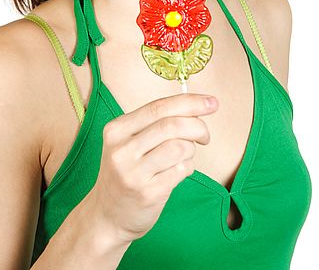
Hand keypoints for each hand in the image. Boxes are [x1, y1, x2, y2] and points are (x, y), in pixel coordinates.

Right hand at [86, 93, 217, 244]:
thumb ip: (156, 123)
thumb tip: (198, 105)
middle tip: (205, 136)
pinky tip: (179, 171)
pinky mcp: (147, 193)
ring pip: (179, 147)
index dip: (190, 102)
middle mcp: (122, 149)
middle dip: (198, 127)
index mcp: (117, 129)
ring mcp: (133, 173)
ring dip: (191, 149)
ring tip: (185, 156)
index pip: (159, 107)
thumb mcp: (129, 142)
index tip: (211, 102)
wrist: (106, 216)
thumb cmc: (126, 172)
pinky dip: (188, 167)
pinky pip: (181, 170)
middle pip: (172, 125)